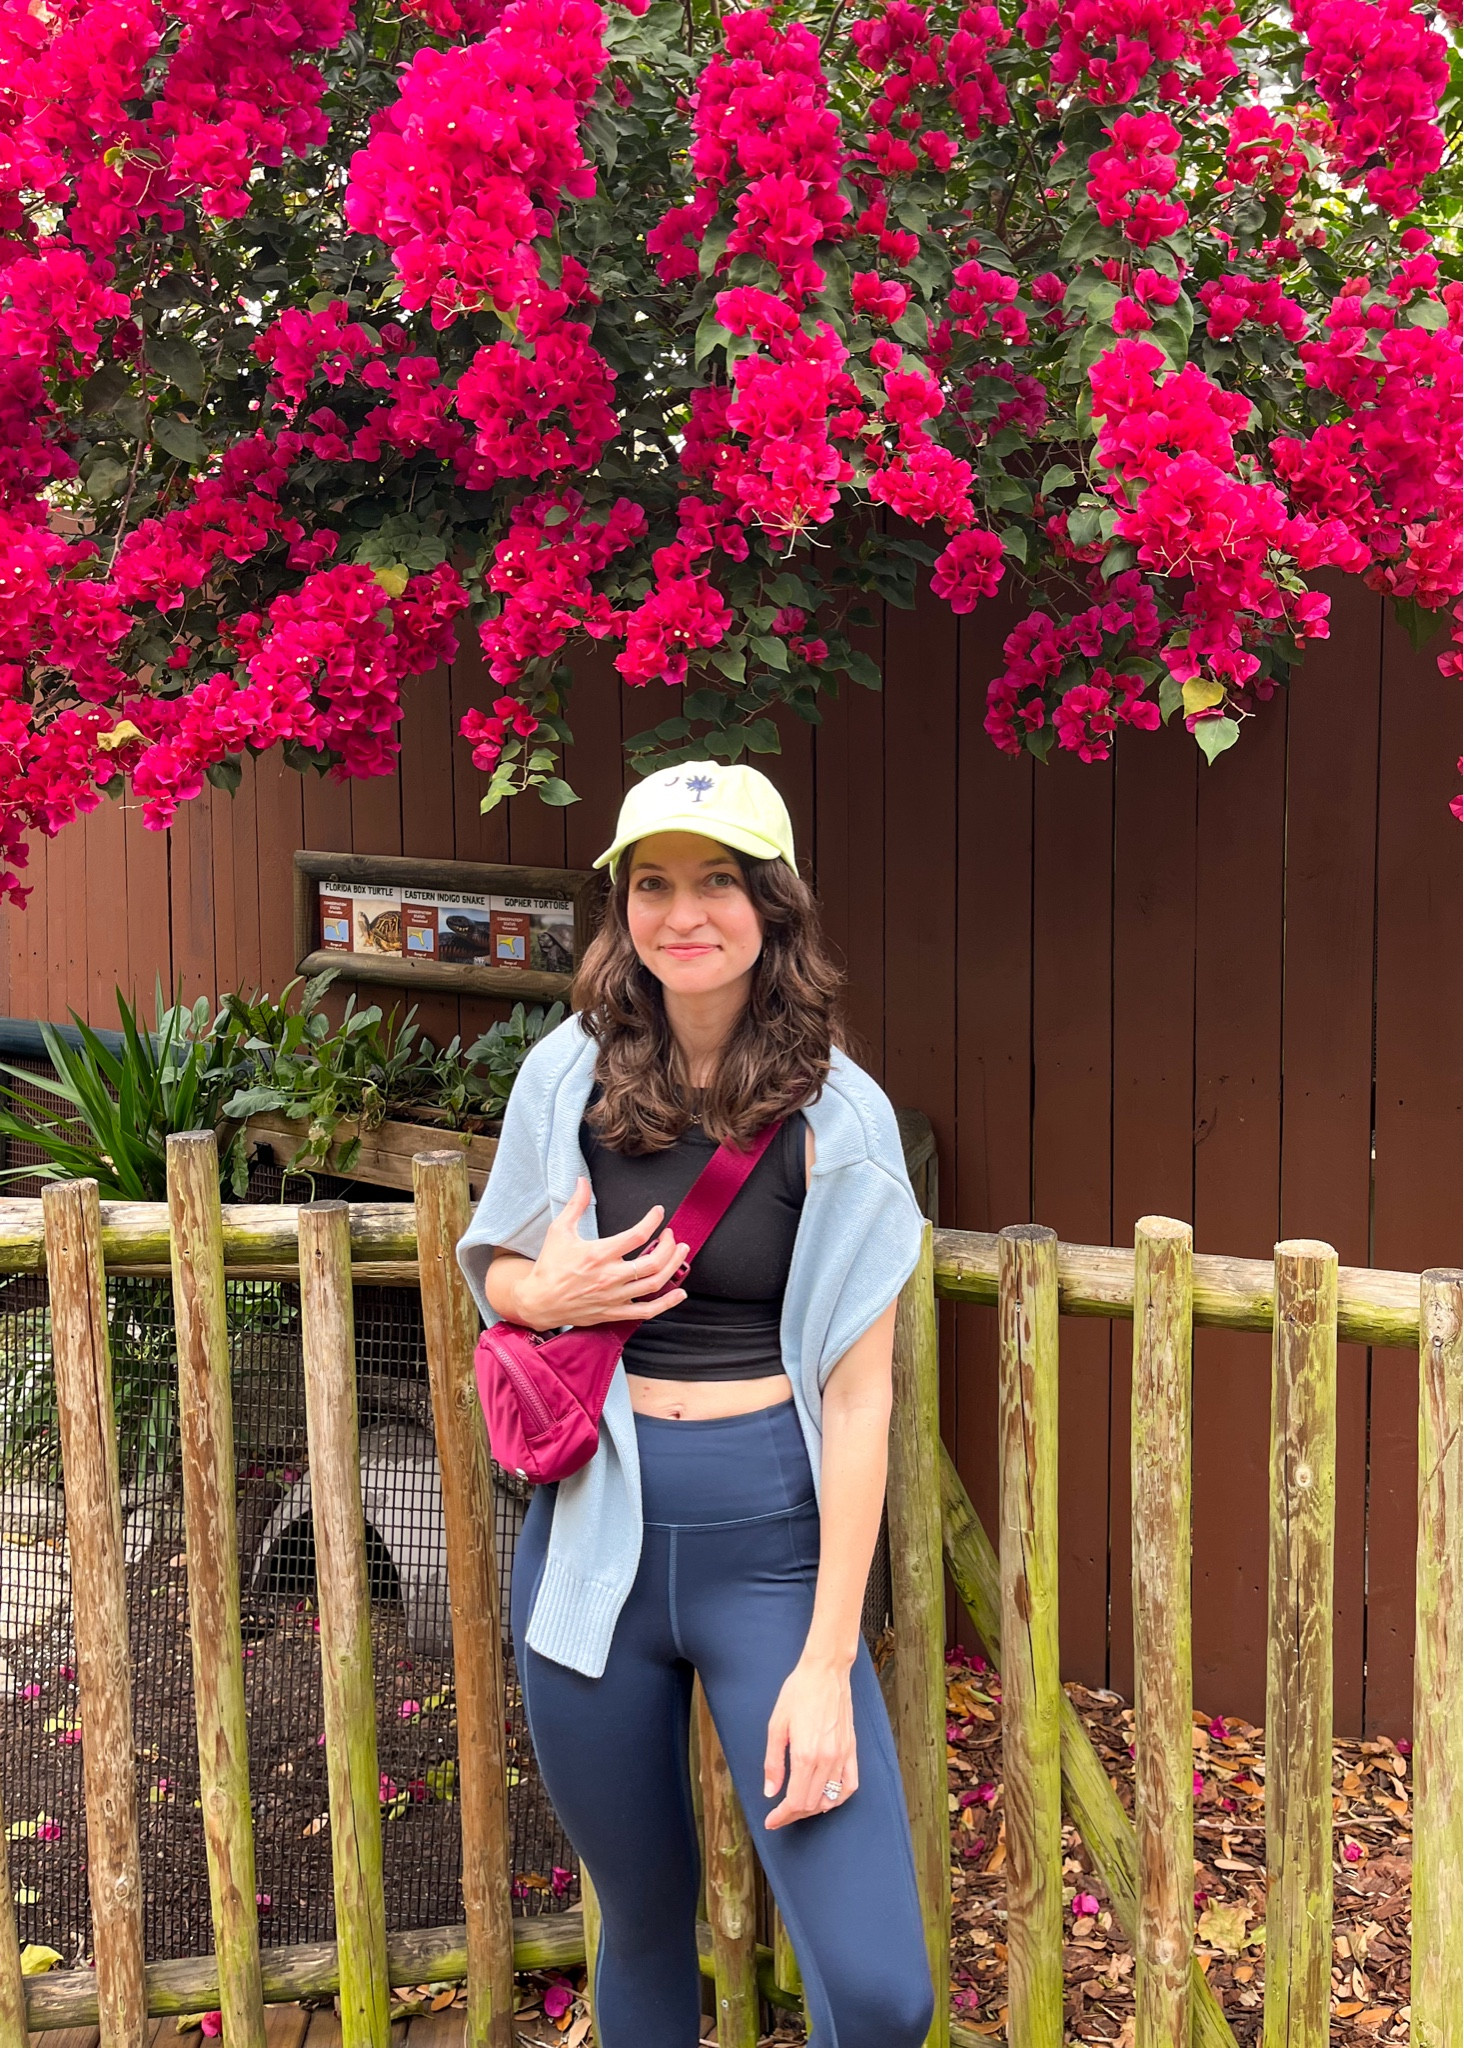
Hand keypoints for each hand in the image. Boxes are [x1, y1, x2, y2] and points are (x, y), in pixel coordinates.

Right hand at [514, 1177, 688, 1330]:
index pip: (637, 1236)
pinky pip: (647, 1311)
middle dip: (669, 1245)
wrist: (539, 1301)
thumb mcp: (559, 1230)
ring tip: (680, 1252)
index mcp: (598, 1254)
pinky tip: (679, 1292)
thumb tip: (582, 1181)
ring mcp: (614, 1297)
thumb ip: (575, 1205)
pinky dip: (667, 1303)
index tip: (658, 1212)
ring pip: (655, 1284)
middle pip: (653, 1262)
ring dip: (673, 1266)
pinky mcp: (614, 1312)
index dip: (652, 1221)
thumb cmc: (550, 1266)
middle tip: (672, 1234)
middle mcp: (609, 1277)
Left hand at [762, 1655, 857, 1829]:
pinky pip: (850, 1784)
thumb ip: (773, 1762)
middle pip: (811, 1803)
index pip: (795, 1800)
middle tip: (779, 1814)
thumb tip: (770, 1791)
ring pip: (830, 1798)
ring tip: (799, 1806)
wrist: (825, 1671)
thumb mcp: (776, 1725)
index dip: (782, 1815)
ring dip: (813, 1808)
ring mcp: (842, 1755)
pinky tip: (828, 1799)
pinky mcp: (852, 1749)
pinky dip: (839, 1798)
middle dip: (793, 1814)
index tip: (771, 1821)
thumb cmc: (798, 1693)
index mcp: (805, 1755)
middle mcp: (826, 1759)